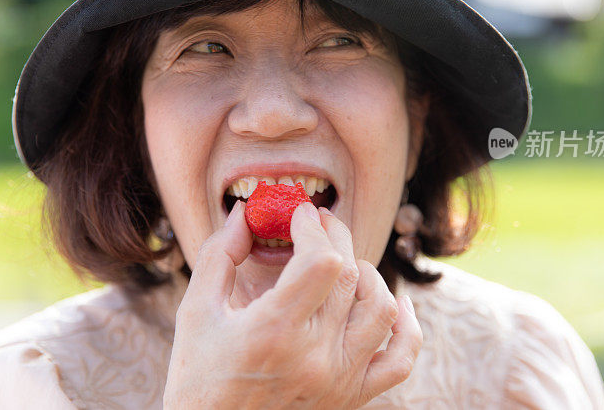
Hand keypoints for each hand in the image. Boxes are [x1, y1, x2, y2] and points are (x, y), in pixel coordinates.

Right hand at [163, 201, 421, 408]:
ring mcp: (339, 379)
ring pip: (381, 309)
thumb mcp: (195, 311)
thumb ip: (219, 256)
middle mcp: (314, 356)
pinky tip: (397, 303)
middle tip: (319, 224)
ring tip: (344, 264)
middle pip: (349, 276)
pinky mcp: (352, 397)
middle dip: (336, 237)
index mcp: (274, 331)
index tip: (300, 215)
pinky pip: (400, 359)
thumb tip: (245, 212)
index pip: (321, 262)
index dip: (314, 228)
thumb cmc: (198, 376)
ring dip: (368, 275)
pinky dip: (408, 327)